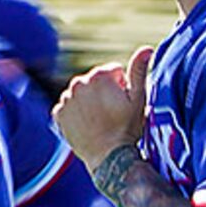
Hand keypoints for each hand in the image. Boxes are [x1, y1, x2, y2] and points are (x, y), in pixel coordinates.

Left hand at [55, 47, 152, 165]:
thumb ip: (139, 71)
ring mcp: (66, 99)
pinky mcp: (58, 113)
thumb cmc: (127, 128)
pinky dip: (76, 114)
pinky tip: (87, 125)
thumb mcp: (139, 99)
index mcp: (98, 76)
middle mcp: (78, 83)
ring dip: (89, 102)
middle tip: (112, 114)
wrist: (108, 157)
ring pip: (81, 94)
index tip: (123, 104)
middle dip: (104, 93)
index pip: (113, 72)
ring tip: (100, 120)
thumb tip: (146, 48)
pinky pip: (68, 107)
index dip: (123, 87)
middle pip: (95, 82)